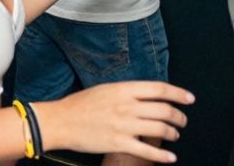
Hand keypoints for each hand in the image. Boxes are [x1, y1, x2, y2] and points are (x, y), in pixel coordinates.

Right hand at [40, 81, 192, 162]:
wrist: (59, 121)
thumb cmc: (79, 105)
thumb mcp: (104, 90)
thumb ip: (126, 93)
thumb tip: (149, 97)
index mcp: (122, 90)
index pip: (159, 89)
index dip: (179, 94)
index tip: (189, 99)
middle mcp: (126, 106)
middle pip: (165, 110)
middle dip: (179, 117)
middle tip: (181, 121)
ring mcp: (123, 125)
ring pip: (161, 130)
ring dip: (173, 133)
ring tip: (174, 135)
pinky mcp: (119, 143)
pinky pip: (148, 151)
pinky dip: (163, 155)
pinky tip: (170, 157)